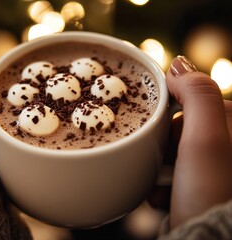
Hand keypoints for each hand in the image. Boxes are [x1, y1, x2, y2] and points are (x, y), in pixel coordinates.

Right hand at [166, 56, 231, 227]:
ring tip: (160, 179)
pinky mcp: (199, 189)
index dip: (172, 112)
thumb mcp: (205, 139)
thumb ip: (198, 94)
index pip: (196, 103)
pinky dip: (163, 182)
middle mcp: (225, 149)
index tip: (159, 127)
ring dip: (161, 163)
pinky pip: (175, 175)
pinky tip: (161, 194)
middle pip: (183, 129)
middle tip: (161, 157)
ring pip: (176, 153)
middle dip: (165, 142)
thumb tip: (179, 64)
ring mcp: (212, 170)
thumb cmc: (208, 195)